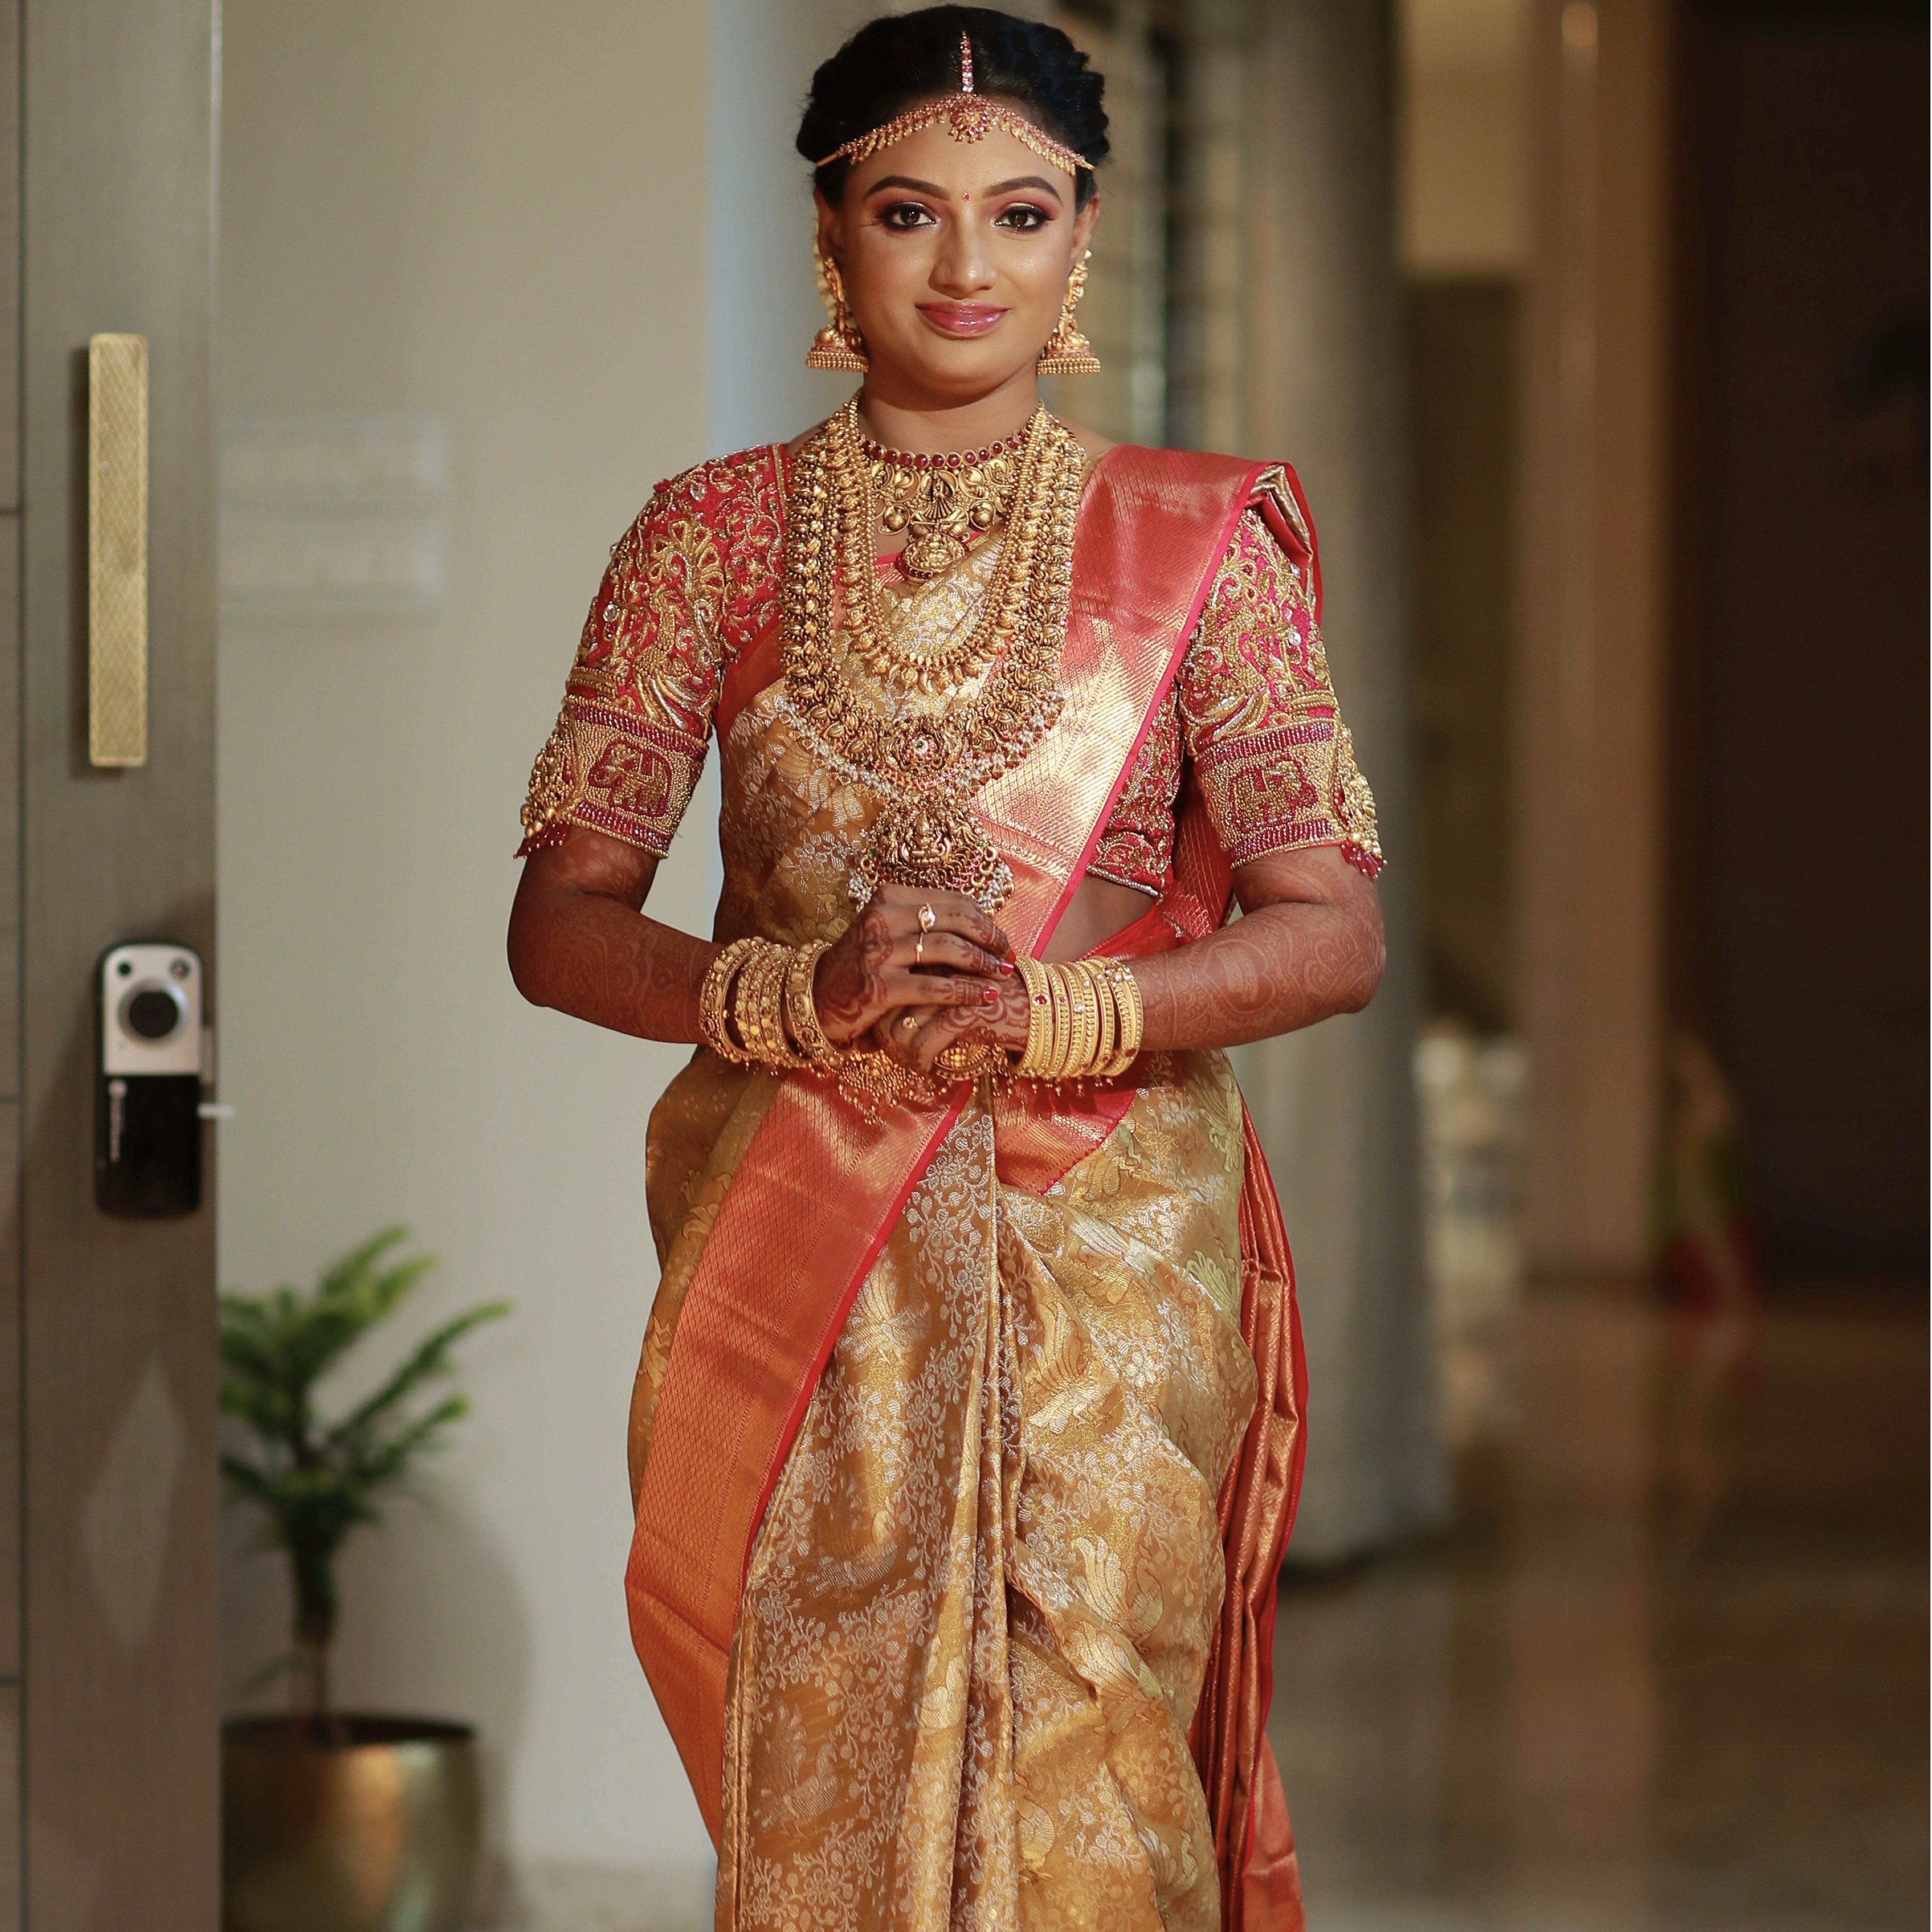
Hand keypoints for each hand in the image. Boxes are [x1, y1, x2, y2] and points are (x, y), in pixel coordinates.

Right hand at [814, 883, 1014, 1046]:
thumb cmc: (860, 963)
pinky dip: (965, 992)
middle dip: (989, 937)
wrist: (816, 996)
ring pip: (946, 950)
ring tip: (1001, 974)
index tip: (1001, 937)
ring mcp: (878, 953)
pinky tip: (985, 997)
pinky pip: (933, 988)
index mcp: (888, 898)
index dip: (983, 918)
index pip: (950, 900)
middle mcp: (881, 919)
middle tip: (1008, 954)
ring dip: (982, 963)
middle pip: (954, 919)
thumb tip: (976, 919)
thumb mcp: (886, 929)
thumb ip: (922, 920)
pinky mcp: (878, 988)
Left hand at [880, 972, 1030, 1074]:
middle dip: (887, 1038)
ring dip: (901, 1053)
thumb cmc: (992, 1003)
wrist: (1037, 1010)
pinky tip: (926, 1069)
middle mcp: (937, 968)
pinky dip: (921, 1060)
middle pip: (889, 1007)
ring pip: (901, 1026)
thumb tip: (885, 1025)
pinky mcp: (965, 1011)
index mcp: (931, 956)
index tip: (883, 1039)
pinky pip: (925, 1042)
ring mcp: (949, 988)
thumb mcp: (954, 992)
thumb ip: (924, 995)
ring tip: (910, 1063)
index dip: (881, 1017)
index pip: (889, 985)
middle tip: (895, 1056)